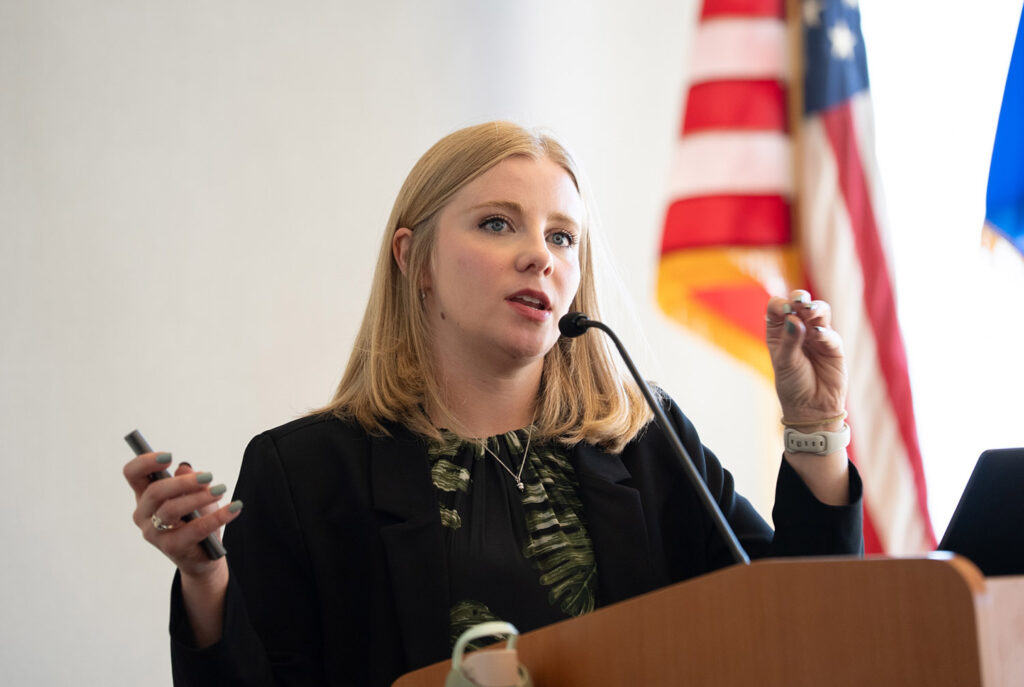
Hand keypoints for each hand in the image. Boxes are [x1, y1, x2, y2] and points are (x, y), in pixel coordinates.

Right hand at [123, 452, 241, 578]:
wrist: (203, 553)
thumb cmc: (194, 518)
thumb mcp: (193, 494)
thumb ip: (187, 480)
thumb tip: (185, 469)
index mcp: (144, 496)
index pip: (133, 474)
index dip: (146, 462)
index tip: (169, 456)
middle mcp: (143, 514)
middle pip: (155, 492)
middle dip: (183, 482)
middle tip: (208, 477)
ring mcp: (154, 533)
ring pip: (171, 510)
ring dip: (199, 497)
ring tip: (221, 490)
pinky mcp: (172, 547)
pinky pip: (196, 529)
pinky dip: (218, 516)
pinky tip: (234, 508)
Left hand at [765, 290, 847, 427]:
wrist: (812, 407)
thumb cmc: (793, 385)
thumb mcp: (785, 362)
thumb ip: (790, 340)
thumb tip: (792, 318)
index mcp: (779, 331)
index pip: (777, 307)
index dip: (780, 304)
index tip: (784, 310)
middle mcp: (798, 328)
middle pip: (799, 303)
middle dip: (800, 299)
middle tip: (799, 301)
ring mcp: (816, 335)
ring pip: (819, 312)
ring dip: (815, 309)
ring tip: (809, 312)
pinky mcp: (833, 345)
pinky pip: (830, 333)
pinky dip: (824, 332)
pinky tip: (818, 334)